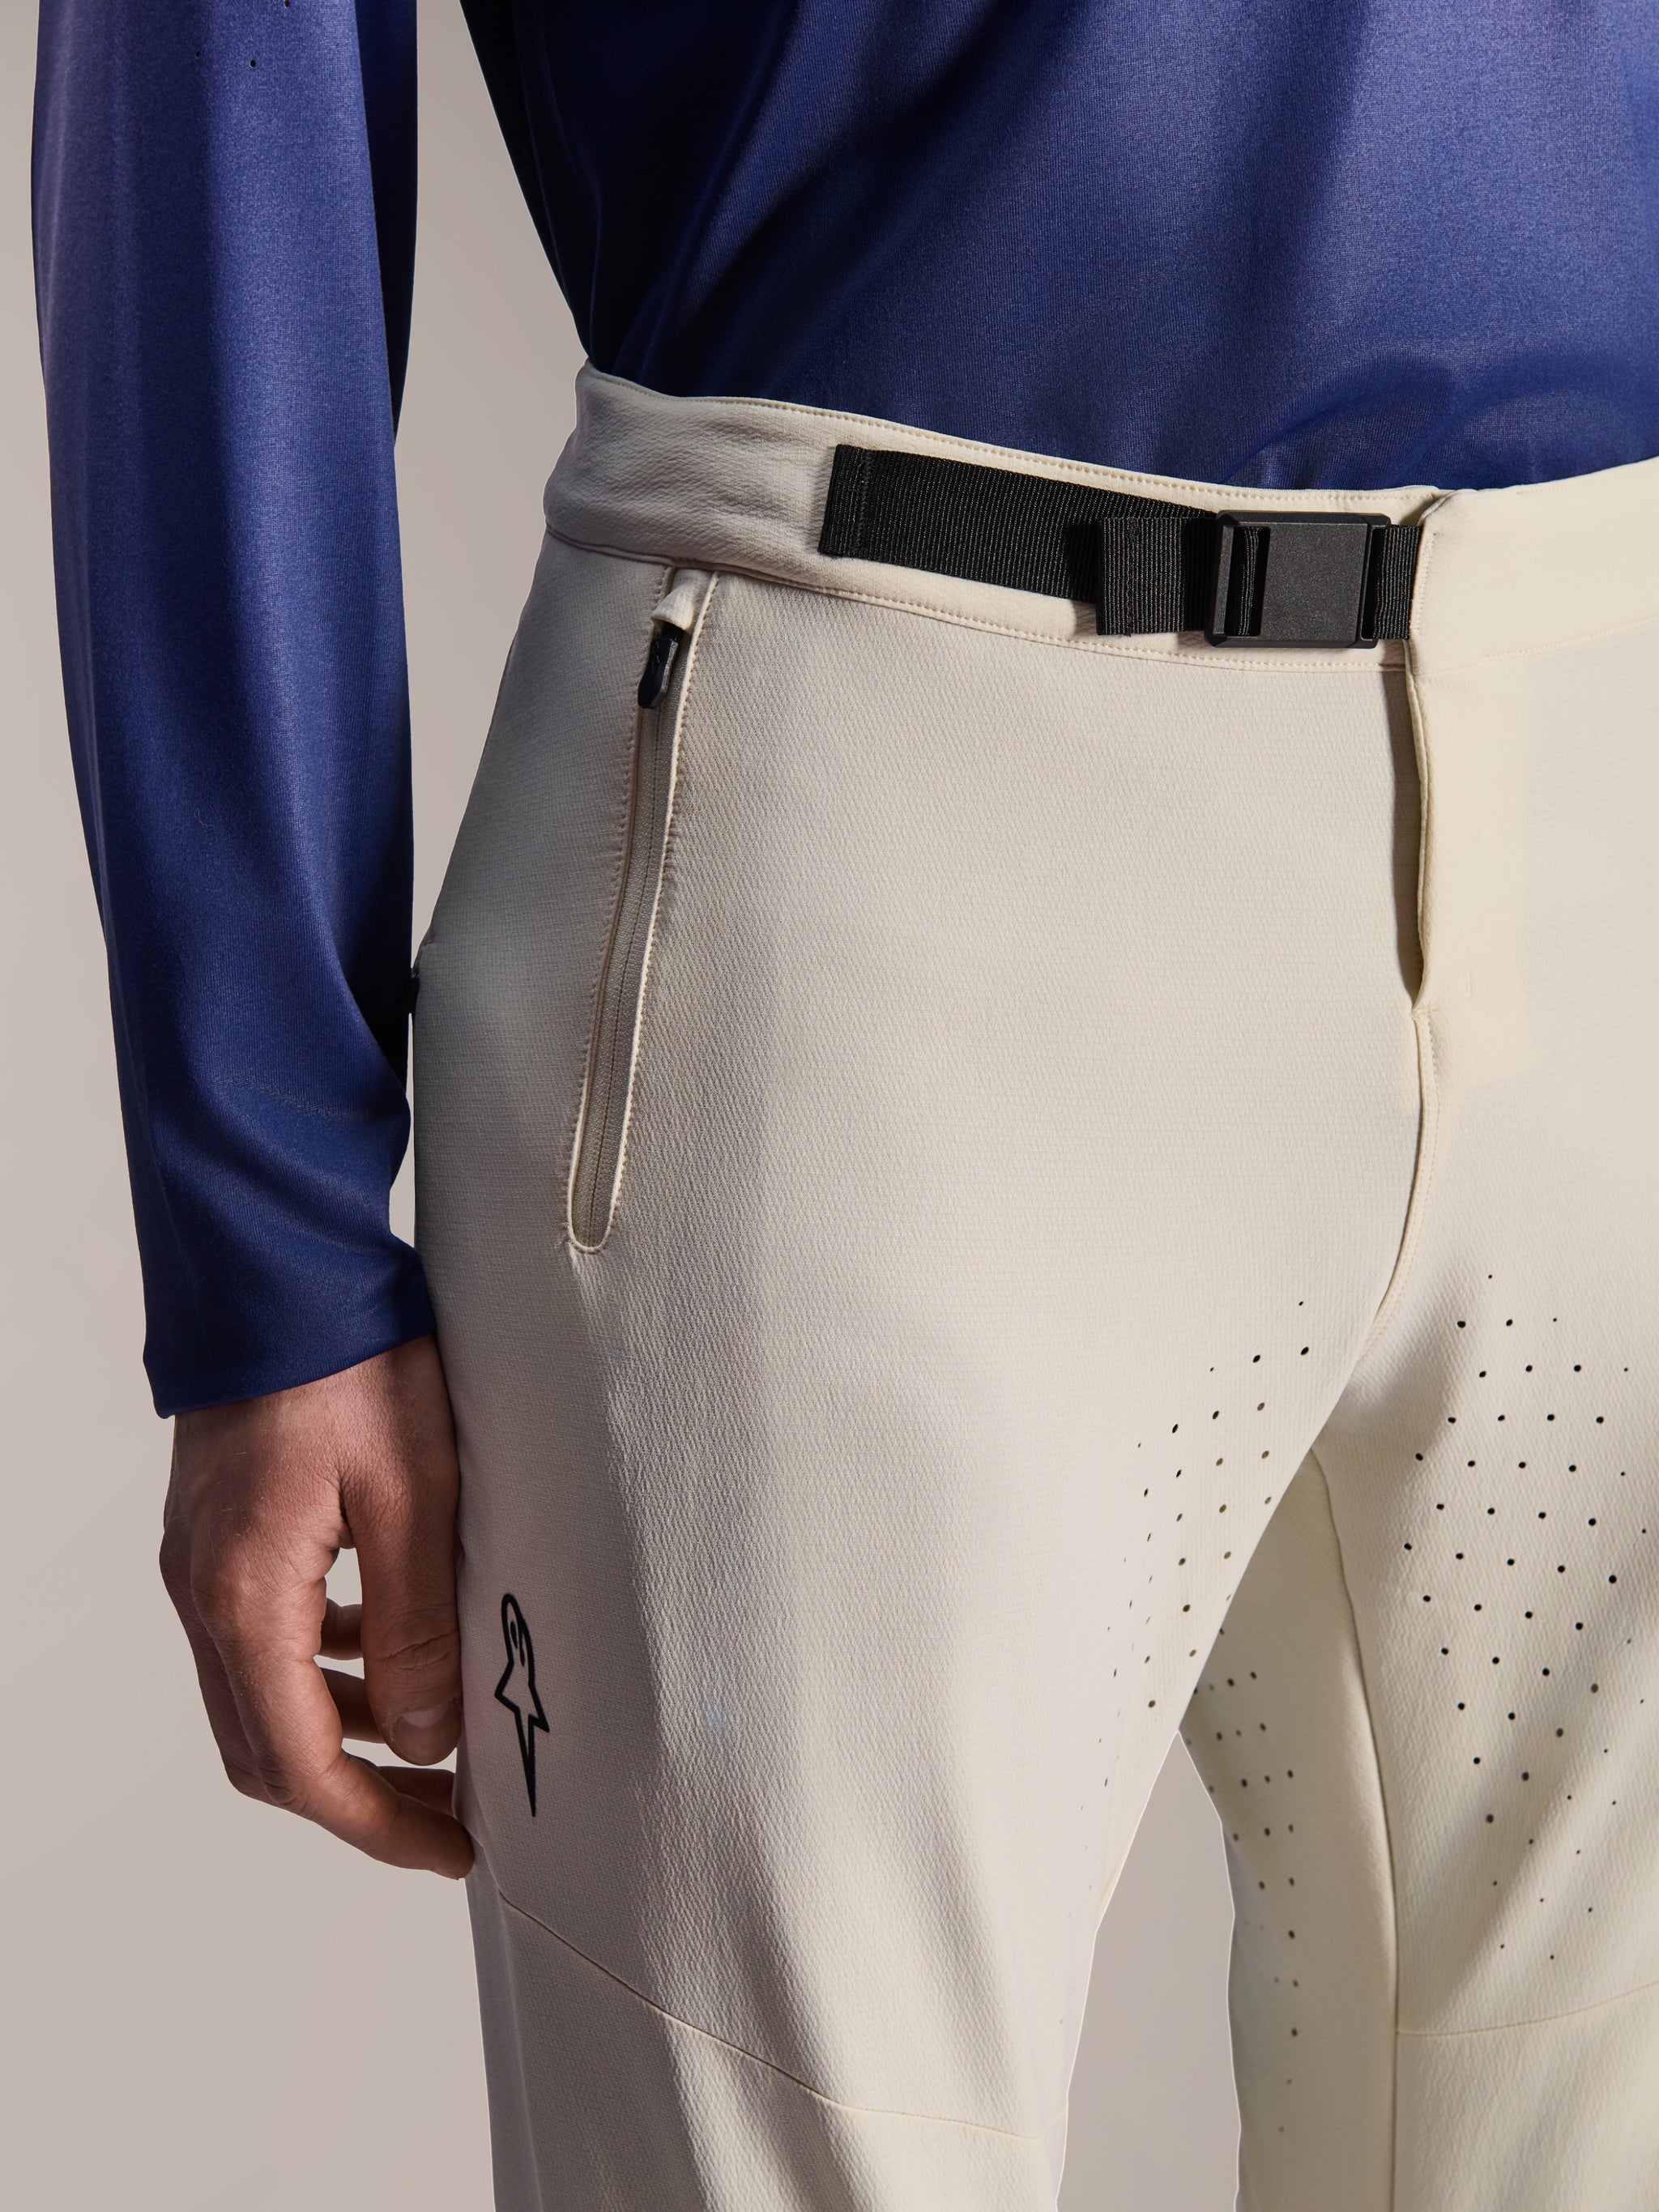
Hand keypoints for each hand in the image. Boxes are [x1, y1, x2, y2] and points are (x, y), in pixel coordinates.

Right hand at [160, 1335, 473, 1876]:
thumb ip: (418, 1624)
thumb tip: (427, 1739)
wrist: (278, 1270)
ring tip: (432, 1735)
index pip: (302, 1764)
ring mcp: (203, 1564)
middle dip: (359, 1794)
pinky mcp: (221, 1534)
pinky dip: (323, 1663)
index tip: (451, 1848)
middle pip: (268, 1748)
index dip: (377, 1824)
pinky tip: (384, 1645)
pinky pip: (262, 1633)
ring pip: (262, 1693)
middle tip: (447, 1813)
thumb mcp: (414, 1494)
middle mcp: (205, 1595)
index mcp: (246, 1600)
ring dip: (342, 1727)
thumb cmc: (348, 1363)